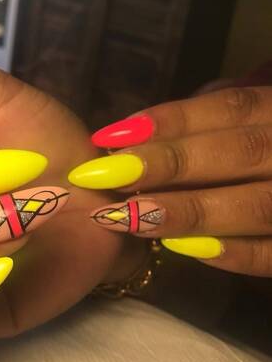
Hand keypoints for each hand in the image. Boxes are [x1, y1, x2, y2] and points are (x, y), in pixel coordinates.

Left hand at [69, 86, 271, 277]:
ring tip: (126, 217)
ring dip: (187, 212)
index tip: (108, 135)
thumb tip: (143, 130)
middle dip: (169, 164)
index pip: (231, 107)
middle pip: (239, 152)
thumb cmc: (265, 152)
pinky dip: (231, 254)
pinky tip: (177, 248)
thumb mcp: (255, 122)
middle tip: (107, 175)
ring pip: (255, 207)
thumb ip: (215, 123)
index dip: (171, 120)